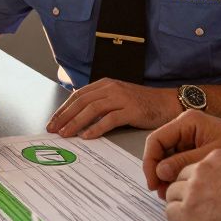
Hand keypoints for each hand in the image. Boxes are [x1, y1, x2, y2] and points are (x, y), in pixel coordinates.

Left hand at [46, 78, 180, 138]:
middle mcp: (111, 88)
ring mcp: (122, 98)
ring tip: (66, 134)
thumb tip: (77, 116)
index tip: (53, 121)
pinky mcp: (132, 110)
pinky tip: (88, 136)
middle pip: (82, 101)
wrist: (168, 103)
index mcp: (105, 84)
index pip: (78, 95)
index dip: (63, 109)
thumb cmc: (143, 103)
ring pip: (93, 109)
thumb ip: (100, 103)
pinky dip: (97, 128)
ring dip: (76, 122)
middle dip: (65, 116)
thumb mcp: (117, 98)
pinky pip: (110, 119)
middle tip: (53, 129)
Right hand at [142, 109, 220, 196]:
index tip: (153, 183)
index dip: (150, 162)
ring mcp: (191, 137)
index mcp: (188, 121)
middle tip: (161, 193)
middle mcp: (186, 127)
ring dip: (167, 176)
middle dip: (158, 171)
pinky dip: (177, 175)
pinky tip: (180, 189)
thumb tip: (160, 172)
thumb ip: (183, 163)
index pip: (156, 140)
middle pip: (160, 149)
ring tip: (170, 194)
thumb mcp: (210, 158)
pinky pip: (179, 161)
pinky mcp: (197, 148)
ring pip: (168, 157)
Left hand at [165, 148, 220, 220]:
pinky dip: (178, 218)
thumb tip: (220, 184)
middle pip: (180, 178)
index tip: (202, 192)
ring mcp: (193, 190)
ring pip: (171, 194)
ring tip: (194, 216)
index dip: (197, 181)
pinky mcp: (189, 212)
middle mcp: (201, 170)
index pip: (194, 166)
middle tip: (195, 205)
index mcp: (216, 157)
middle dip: (185, 191)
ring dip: (180, 204)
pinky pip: (170, 212)